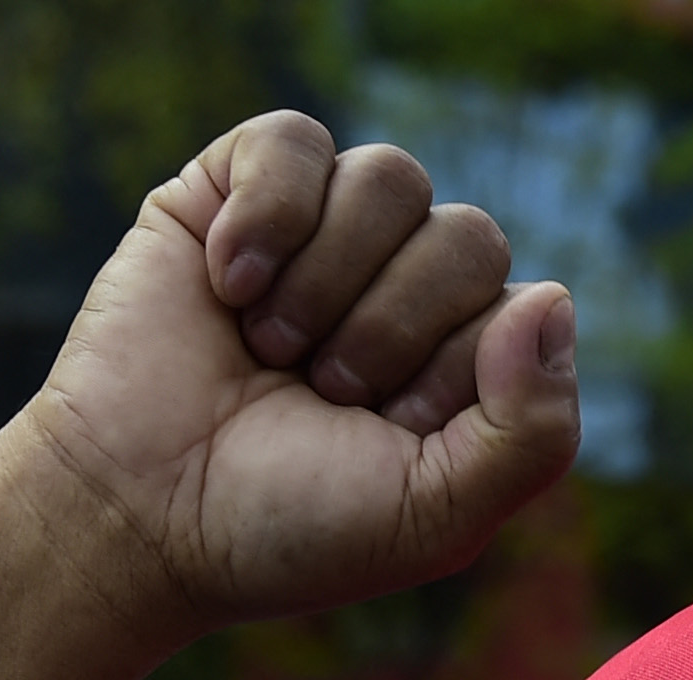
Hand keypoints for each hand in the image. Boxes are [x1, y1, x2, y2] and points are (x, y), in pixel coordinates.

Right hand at [24, 112, 579, 640]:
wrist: (138, 515)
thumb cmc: (285, 525)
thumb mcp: (438, 515)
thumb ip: (535, 432)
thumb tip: (554, 298)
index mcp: (463, 359)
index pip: (520, 306)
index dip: (453, 373)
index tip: (385, 435)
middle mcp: (404, 285)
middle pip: (468, 235)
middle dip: (390, 331)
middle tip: (320, 394)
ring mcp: (323, 233)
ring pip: (391, 178)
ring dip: (326, 282)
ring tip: (270, 348)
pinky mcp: (235, 191)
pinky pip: (296, 141)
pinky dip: (266, 218)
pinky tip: (226, 286)